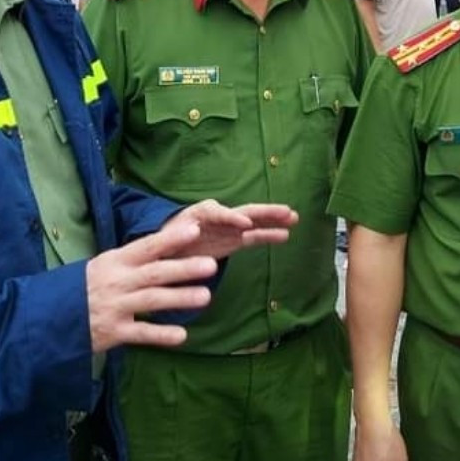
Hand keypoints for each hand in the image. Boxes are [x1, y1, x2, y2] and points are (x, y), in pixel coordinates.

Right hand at [86, 218, 219, 352]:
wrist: (48, 317)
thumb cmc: (84, 287)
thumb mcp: (104, 266)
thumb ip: (133, 260)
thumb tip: (169, 244)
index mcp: (115, 262)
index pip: (147, 246)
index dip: (171, 238)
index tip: (195, 230)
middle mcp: (117, 282)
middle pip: (155, 273)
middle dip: (184, 269)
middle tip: (211, 265)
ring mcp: (115, 307)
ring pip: (152, 301)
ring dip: (179, 298)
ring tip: (206, 296)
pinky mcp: (113, 332)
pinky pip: (141, 334)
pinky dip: (161, 335)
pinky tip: (182, 336)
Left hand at [165, 200, 298, 258]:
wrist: (166, 249)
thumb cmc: (165, 241)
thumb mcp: (166, 239)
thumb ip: (178, 236)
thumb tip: (193, 233)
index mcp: (200, 213)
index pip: (218, 213)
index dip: (232, 217)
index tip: (245, 223)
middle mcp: (219, 216)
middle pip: (244, 210)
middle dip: (264, 211)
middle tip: (285, 211)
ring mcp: (229, 227)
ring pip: (255, 221)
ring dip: (274, 220)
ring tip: (294, 218)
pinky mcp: (234, 240)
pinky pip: (255, 236)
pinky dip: (269, 235)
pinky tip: (285, 235)